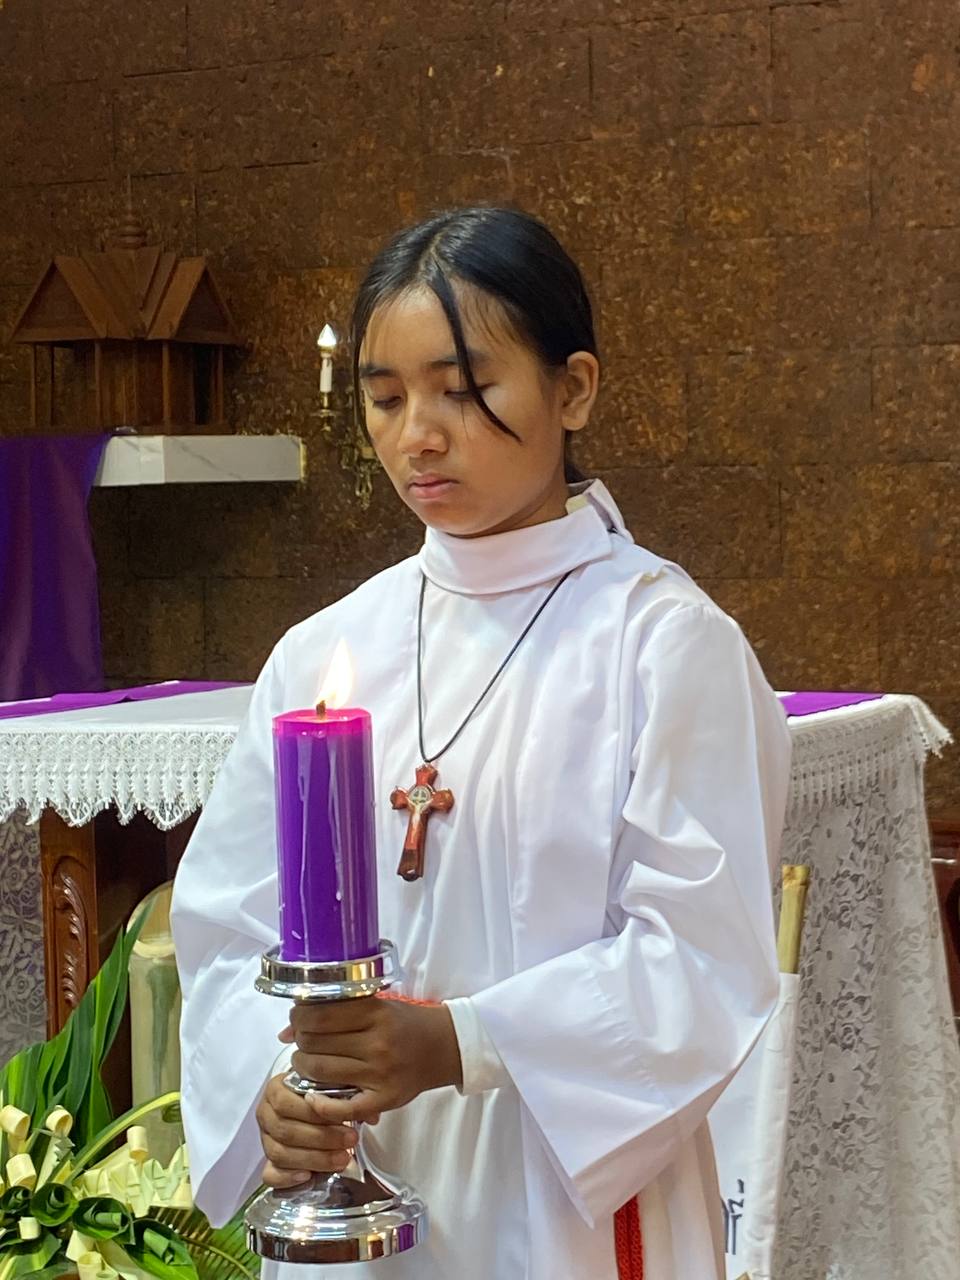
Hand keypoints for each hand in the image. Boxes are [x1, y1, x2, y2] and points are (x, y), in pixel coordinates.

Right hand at [255, 1072, 357, 1188]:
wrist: (313, 1109)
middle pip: (286, 1130)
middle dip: (321, 1138)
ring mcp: (265, 1140)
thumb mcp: (335, 1089)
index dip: (315, 1113)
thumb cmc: (323, 1096)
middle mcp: (266, 1113)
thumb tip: (371, 1116)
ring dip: (314, 1158)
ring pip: (280, 1153)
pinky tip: (309, 1175)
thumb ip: (348, 1097)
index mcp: (277, 1090)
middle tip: (350, 1140)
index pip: (286, 1102)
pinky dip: (288, 1177)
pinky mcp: (267, 1163)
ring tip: (342, 1159)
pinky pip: (270, 1175)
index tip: (344, 1120)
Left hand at [279, 996, 462, 1125]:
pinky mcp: (385, 1099)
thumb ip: (336, 1013)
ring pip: (322, 1072)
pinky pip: (343, 1108)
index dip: (300, 1017)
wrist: (443, 1047)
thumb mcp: (376, 1007)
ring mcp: (381, 1073)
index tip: (297, 1018)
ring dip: (303, 1068)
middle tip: (300, 1042)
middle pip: (316, 1044)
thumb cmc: (405, 1024)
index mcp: (376, 1014)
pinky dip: (320, 1105)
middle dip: (299, 1042)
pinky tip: (312, 1097)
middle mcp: (378, 1043)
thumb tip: (286, 1031)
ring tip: (305, 1063)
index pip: (322, 1015)